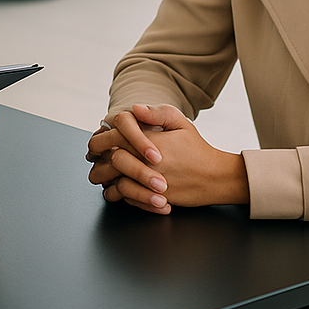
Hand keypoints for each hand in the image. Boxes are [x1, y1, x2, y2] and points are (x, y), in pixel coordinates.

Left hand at [89, 104, 248, 214]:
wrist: (215, 178)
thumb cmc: (196, 148)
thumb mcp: (180, 122)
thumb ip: (156, 113)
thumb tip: (133, 109)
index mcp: (151, 142)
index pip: (115, 136)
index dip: (104, 134)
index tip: (102, 134)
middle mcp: (147, 164)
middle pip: (109, 159)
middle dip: (98, 155)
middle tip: (93, 153)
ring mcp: (149, 184)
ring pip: (113, 182)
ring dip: (104, 176)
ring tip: (100, 170)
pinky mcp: (153, 199)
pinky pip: (125, 199)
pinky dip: (117, 193)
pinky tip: (115, 185)